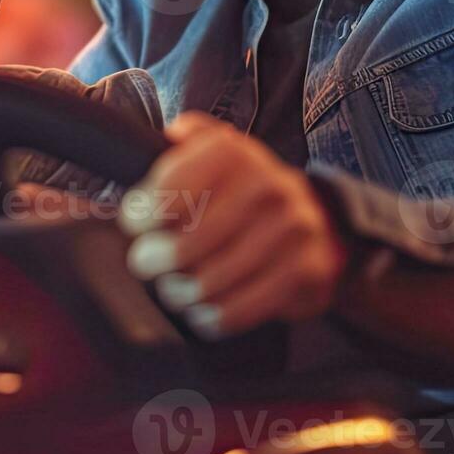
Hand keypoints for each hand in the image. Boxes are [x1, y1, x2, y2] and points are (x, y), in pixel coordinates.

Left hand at [120, 112, 347, 338]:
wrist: (316, 222)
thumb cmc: (243, 194)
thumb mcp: (215, 155)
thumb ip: (184, 144)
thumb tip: (168, 137)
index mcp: (235, 152)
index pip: (173, 186)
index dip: (144, 212)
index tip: (137, 225)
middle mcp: (269, 184)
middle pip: (190, 240)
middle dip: (156, 259)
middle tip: (148, 263)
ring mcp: (292, 227)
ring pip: (214, 279)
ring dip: (183, 293)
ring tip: (175, 290)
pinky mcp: (306, 267)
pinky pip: (244, 305)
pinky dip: (215, 316)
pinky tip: (204, 313)